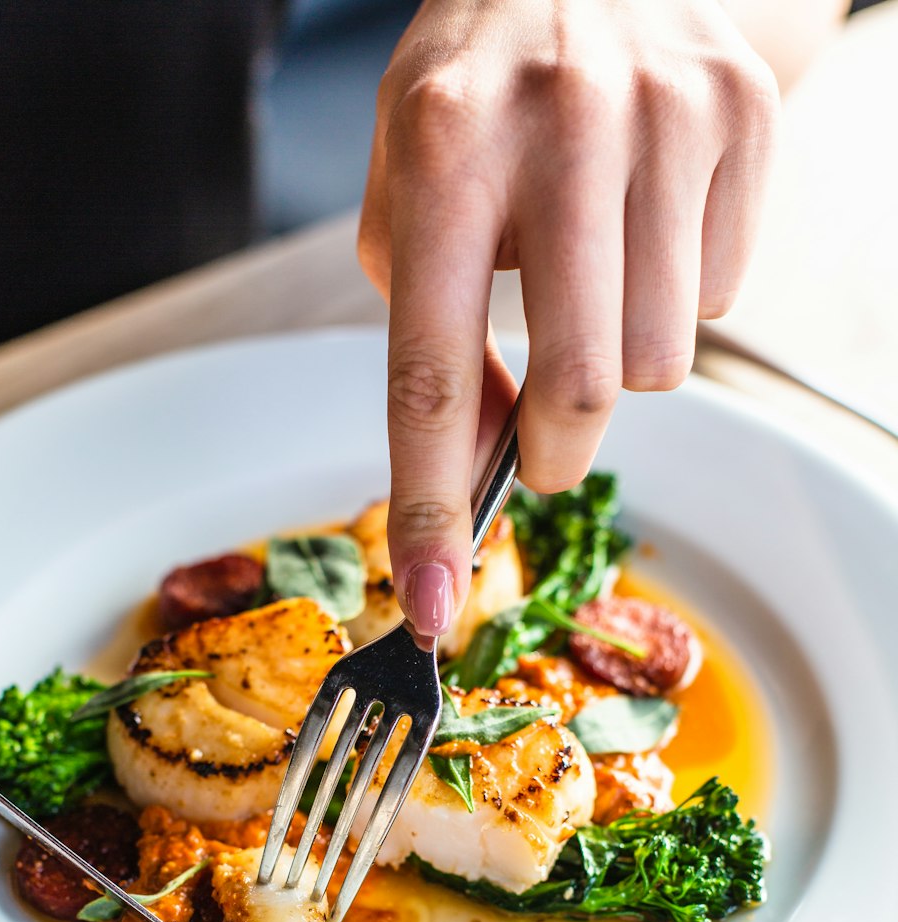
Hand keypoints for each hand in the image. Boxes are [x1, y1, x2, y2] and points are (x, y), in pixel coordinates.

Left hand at [358, 0, 778, 636]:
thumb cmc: (482, 87)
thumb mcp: (406, 178)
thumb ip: (427, 317)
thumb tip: (486, 452)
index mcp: (443, 146)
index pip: (431, 371)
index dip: (431, 507)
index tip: (435, 606)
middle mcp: (559, 123)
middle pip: (581, 388)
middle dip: (557, 450)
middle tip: (543, 440)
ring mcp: (665, 115)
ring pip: (662, 358)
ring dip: (621, 363)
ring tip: (596, 282)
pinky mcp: (743, 118)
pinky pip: (720, 294)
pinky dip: (679, 296)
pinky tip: (648, 227)